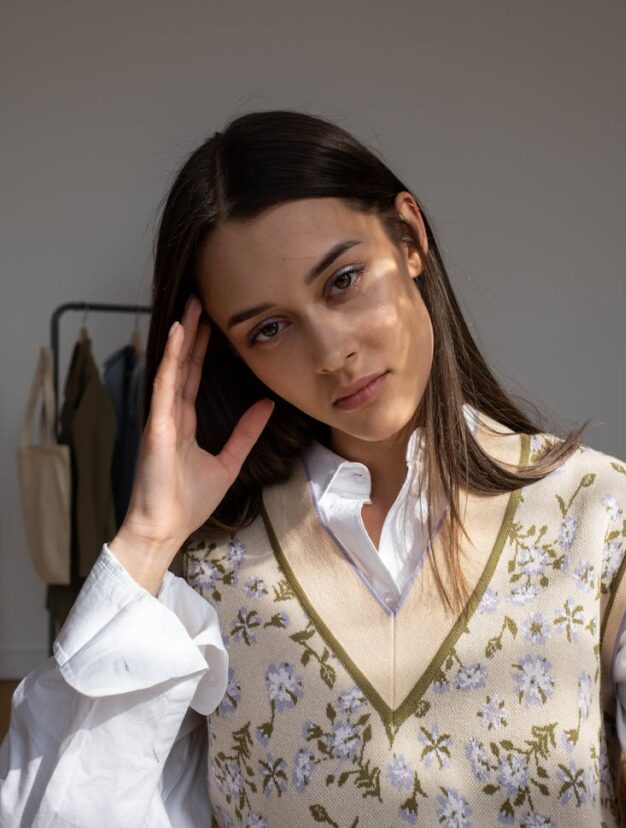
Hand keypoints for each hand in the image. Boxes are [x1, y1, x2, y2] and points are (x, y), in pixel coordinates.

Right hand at [120, 293, 273, 548]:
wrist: (165, 529)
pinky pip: (166, 387)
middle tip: (202, 298)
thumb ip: (245, 433)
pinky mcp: (157, 427)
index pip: (194, 376)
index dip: (202, 348)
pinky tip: (178, 337)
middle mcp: (170, 414)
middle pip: (184, 365)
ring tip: (191, 306)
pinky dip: (172, 361)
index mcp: (183, 423)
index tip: (213, 321)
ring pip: (174, 368)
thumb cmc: (187, 502)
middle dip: (193, 332)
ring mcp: (161, 418)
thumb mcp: (228, 462)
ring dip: (182, 337)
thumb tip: (266, 405)